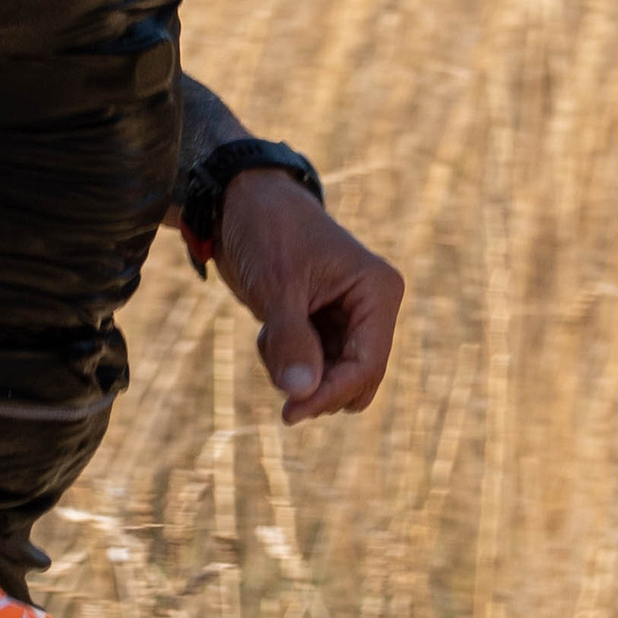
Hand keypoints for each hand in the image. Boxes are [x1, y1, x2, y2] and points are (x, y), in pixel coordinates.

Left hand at [216, 173, 404, 424]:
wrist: (240, 204)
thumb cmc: (267, 231)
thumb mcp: (277, 286)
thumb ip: (291, 340)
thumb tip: (301, 393)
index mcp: (378, 291)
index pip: (367, 364)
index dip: (330, 394)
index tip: (289, 413)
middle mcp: (371, 307)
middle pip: (356, 379)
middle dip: (316, 386)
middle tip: (277, 381)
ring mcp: (348, 319)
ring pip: (331, 377)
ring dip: (297, 371)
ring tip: (270, 335)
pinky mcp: (323, 325)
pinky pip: (312, 366)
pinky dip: (287, 361)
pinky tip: (268, 331)